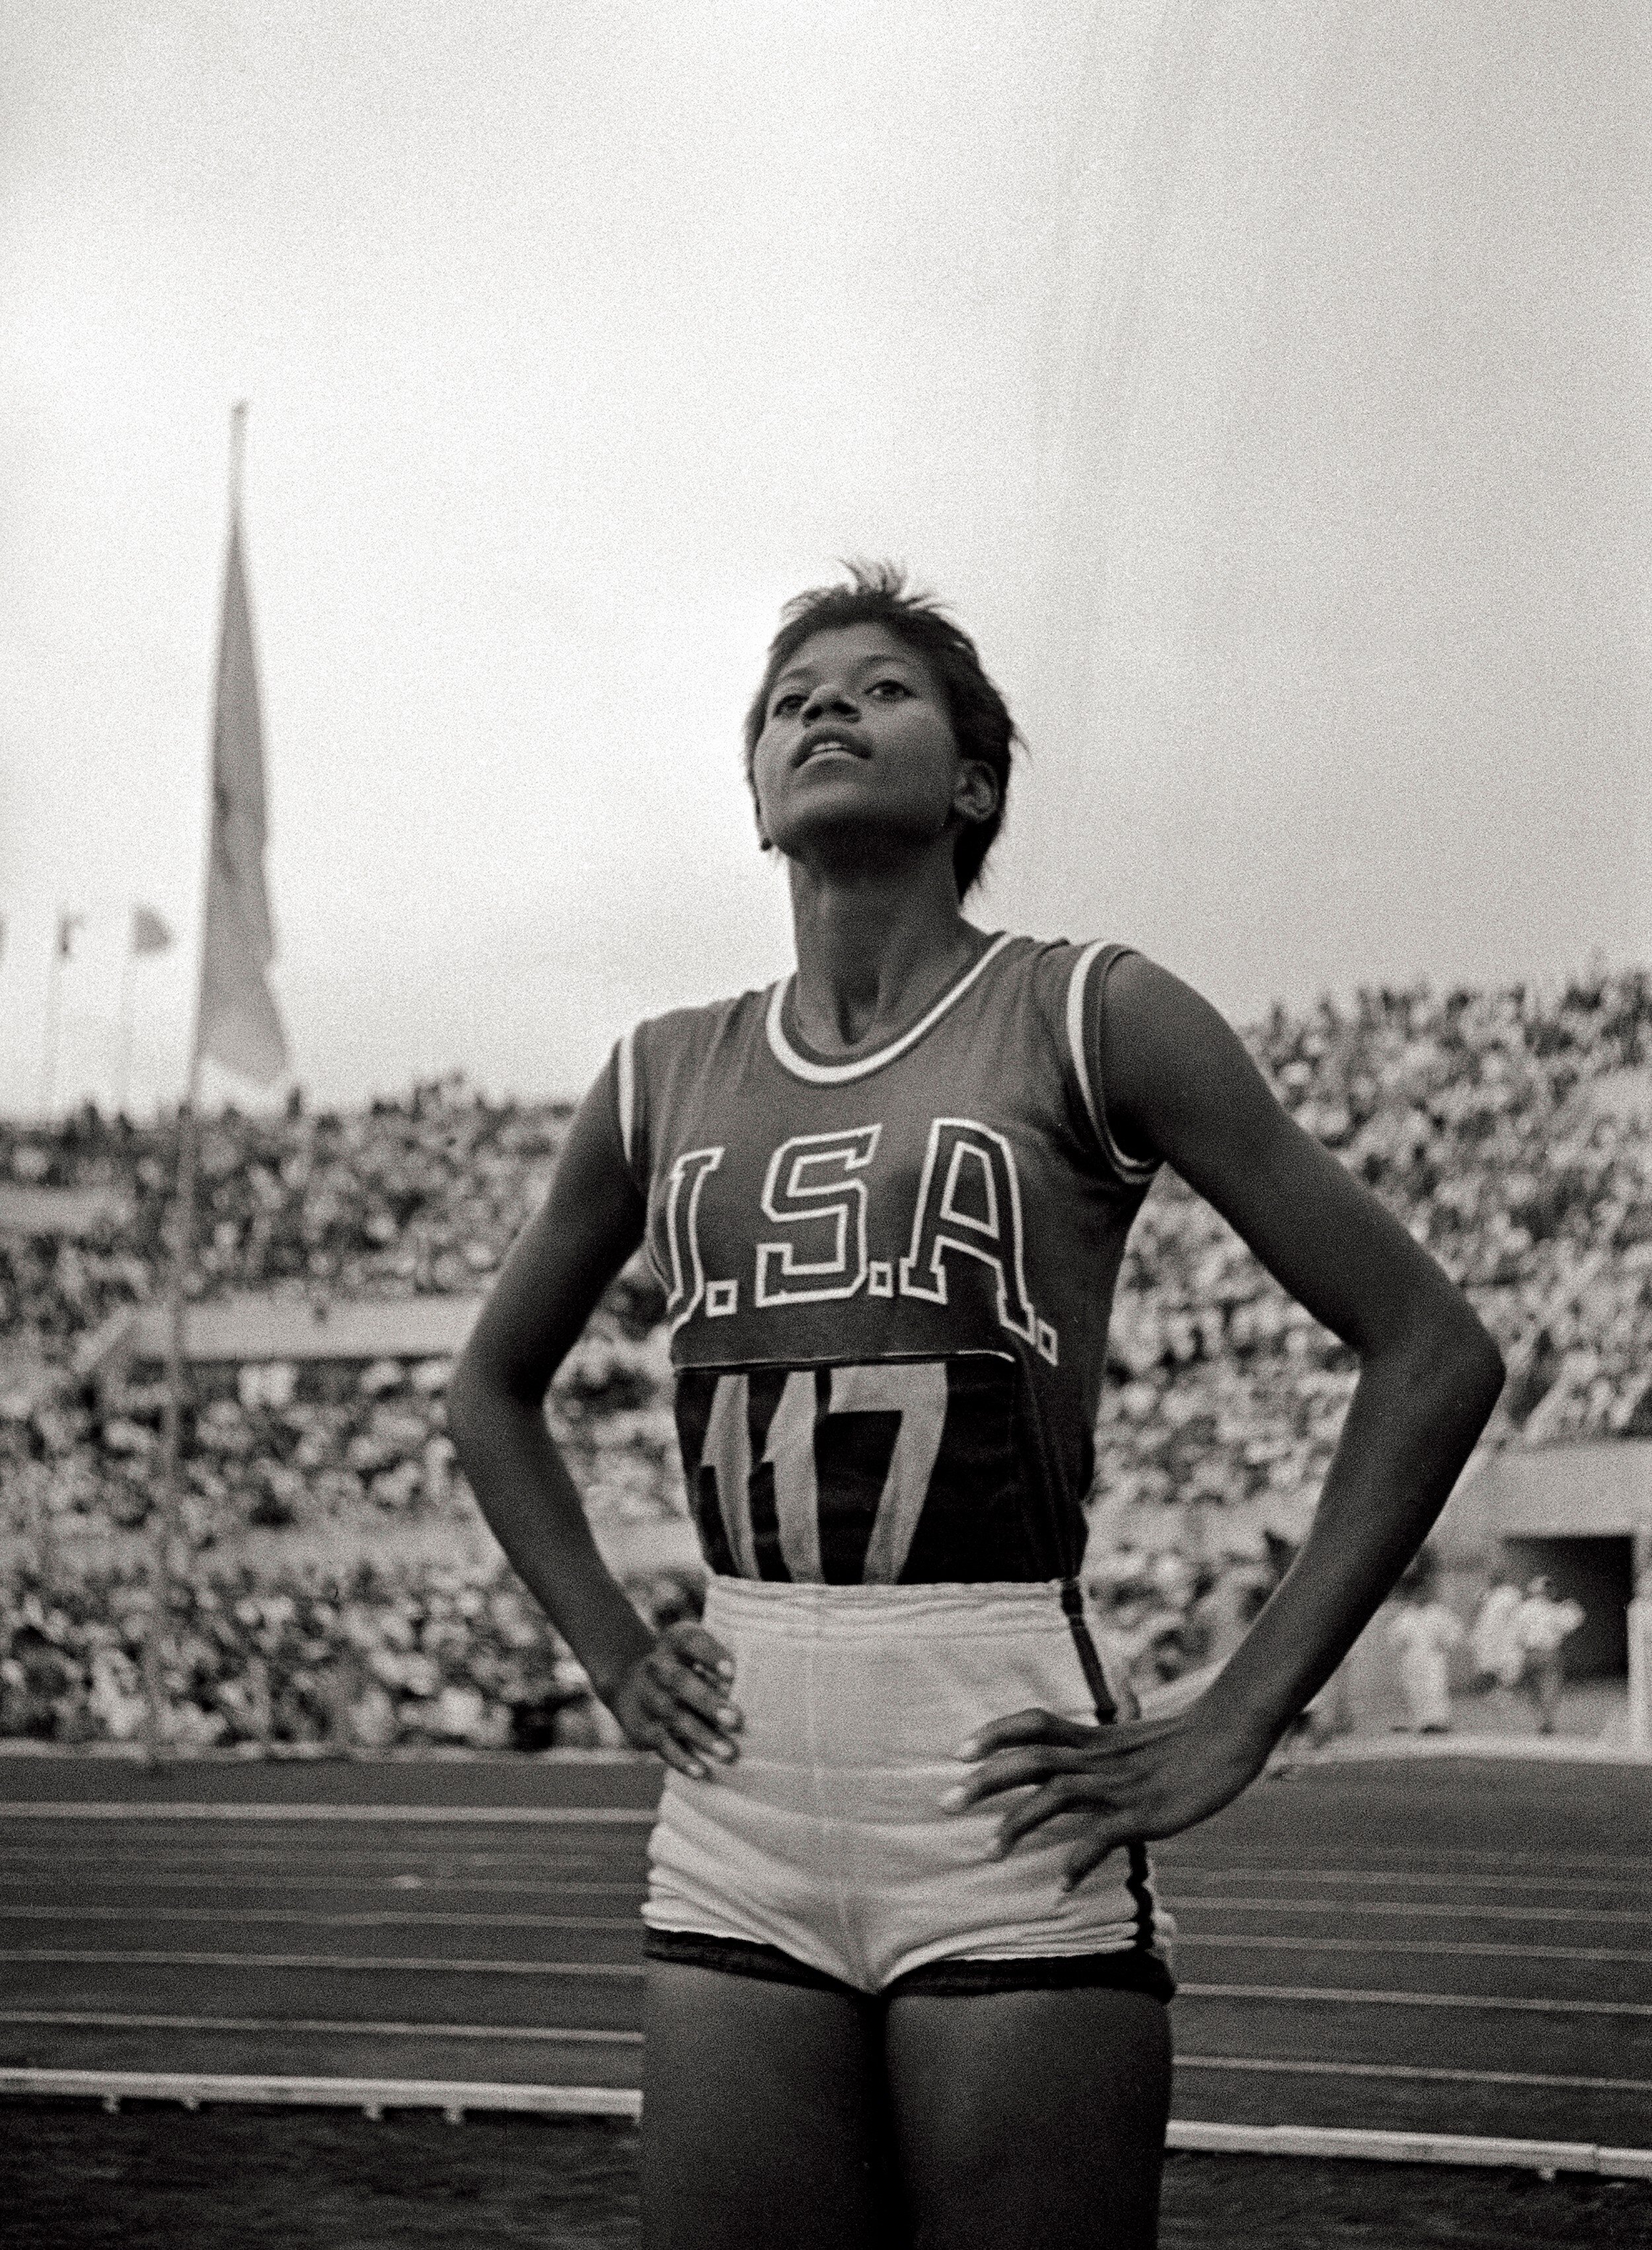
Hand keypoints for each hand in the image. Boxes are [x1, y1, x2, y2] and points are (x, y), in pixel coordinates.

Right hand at [609, 1621, 742, 1779]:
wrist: (630, 1687)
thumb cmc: (683, 1668)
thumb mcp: (694, 1652)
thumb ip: (721, 1663)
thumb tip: (767, 1684)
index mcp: (673, 1642)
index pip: (690, 1641)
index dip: (710, 1654)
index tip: (732, 1671)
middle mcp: (657, 1667)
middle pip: (680, 1681)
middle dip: (707, 1701)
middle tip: (735, 1719)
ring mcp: (647, 1699)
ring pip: (673, 1717)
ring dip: (701, 1736)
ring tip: (728, 1753)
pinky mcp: (641, 1728)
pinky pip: (662, 1745)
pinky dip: (682, 1760)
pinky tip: (702, 1771)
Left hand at [941, 1698, 1272, 1889]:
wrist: (1230, 1736)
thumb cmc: (1184, 1744)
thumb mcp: (1131, 1745)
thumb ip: (1099, 1756)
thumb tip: (1070, 1775)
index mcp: (1094, 1738)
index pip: (1034, 1723)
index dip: (995, 1733)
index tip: (959, 1750)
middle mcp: (1098, 1758)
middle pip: (1030, 1760)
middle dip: (985, 1781)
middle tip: (946, 1802)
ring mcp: (1119, 1786)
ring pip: (1055, 1796)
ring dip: (1018, 1824)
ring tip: (990, 1852)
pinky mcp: (1144, 1813)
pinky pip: (1102, 1838)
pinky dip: (1078, 1862)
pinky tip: (1061, 1888)